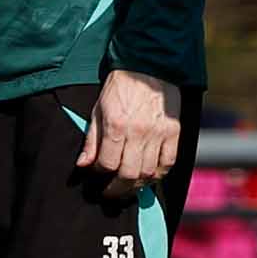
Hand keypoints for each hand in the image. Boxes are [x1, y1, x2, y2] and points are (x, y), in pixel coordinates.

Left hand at [80, 67, 181, 198]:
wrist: (149, 65)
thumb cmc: (120, 86)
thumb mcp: (99, 109)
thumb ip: (91, 139)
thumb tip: (82, 165)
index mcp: (116, 126)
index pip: (107, 164)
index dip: (99, 174)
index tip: (96, 175)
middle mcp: (139, 132)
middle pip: (128, 174)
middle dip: (117, 189)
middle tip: (110, 192)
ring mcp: (158, 133)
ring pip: (149, 173)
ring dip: (137, 186)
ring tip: (128, 187)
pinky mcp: (174, 131)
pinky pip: (168, 163)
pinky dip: (158, 175)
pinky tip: (148, 176)